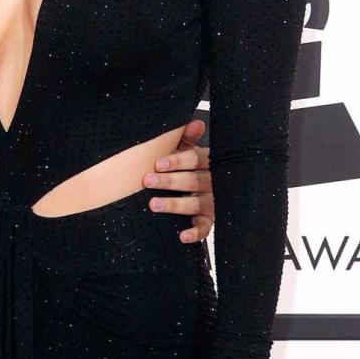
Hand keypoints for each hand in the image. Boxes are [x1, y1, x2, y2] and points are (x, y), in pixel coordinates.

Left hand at [143, 118, 213, 243]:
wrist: (202, 192)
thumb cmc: (188, 168)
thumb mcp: (187, 151)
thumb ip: (187, 139)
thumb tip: (195, 122)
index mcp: (206, 163)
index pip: (195, 159)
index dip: (176, 161)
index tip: (158, 163)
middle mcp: (211, 182)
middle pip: (192, 181)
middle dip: (169, 181)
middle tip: (148, 180)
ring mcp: (211, 202)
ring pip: (195, 204)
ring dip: (174, 204)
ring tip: (153, 204)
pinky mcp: (209, 220)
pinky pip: (205, 228)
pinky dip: (195, 233)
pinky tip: (182, 236)